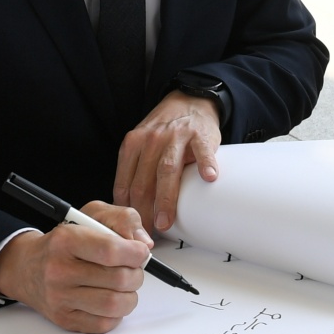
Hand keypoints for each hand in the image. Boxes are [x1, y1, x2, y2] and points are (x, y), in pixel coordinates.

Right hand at [0, 201, 150, 333]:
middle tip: (133, 269)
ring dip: (129, 296)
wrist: (26, 268)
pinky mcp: (65, 319)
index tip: (141, 252)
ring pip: (115, 305)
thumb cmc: (63, 242)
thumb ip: (122, 220)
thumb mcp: (90, 216)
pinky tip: (109, 299)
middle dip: (136, 274)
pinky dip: (116, 313)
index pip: (110, 250)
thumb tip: (144, 243)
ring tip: (124, 286)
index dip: (135, 253)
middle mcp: (59, 270)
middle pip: (119, 279)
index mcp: (65, 241)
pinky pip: (104, 324)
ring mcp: (60, 298)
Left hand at [113, 92, 220, 231]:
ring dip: (165, 199)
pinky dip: (205, 164)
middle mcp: (151, 140)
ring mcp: (176, 137)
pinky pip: (202, 152)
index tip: (131, 228)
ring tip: (165, 220)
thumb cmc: (165, 129)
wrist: (189, 100)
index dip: (127, 209)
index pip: (125, 183)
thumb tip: (129, 208)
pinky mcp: (200, 135)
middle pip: (143, 181)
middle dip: (143, 211)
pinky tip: (208, 178)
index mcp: (133, 144)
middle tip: (147, 233)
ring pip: (166, 171)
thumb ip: (134, 170)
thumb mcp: (141, 143)